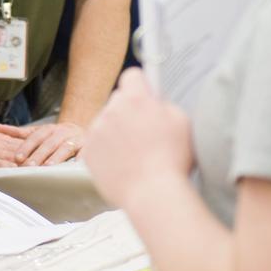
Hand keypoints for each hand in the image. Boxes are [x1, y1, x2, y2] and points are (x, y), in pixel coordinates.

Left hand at [0, 121, 83, 165]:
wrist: (81, 131)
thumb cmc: (55, 136)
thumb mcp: (38, 132)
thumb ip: (18, 132)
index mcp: (48, 129)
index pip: (35, 137)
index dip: (26, 146)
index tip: (17, 158)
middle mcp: (62, 132)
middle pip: (49, 143)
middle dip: (38, 155)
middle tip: (29, 167)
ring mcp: (75, 139)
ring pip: (65, 148)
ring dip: (56, 158)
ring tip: (48, 168)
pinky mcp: (87, 147)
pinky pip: (84, 153)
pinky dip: (80, 160)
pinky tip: (75, 168)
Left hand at [84, 69, 193, 208]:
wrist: (152, 194)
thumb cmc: (172, 161)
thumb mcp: (182, 122)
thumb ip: (165, 105)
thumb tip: (154, 101)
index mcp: (136, 99)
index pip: (132, 76)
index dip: (141, 85)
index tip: (146, 95)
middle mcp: (112, 111)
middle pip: (119, 100)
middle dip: (130, 110)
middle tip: (145, 131)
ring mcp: (97, 131)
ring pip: (107, 123)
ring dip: (117, 132)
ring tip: (136, 154)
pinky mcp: (89, 152)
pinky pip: (98, 144)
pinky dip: (108, 152)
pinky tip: (124, 164)